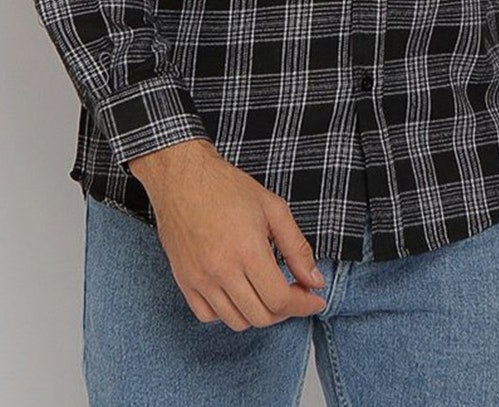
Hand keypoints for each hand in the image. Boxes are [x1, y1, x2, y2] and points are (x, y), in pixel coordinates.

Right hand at [128, 139, 328, 330]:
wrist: (183, 177)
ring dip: (258, 313)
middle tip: (293, 291)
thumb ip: (297, 247)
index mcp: (248, 250)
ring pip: (236, 321)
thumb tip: (315, 281)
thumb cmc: (228, 187)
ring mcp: (200, 279)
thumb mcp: (273, 208)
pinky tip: (237, 293)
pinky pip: (207, 316)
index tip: (315, 299)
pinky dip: (227, 313)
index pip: (280, 299)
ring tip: (266, 291)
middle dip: (285, 310)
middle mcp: (221, 270)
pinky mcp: (184, 281)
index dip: (303, 305)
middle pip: (261, 317)